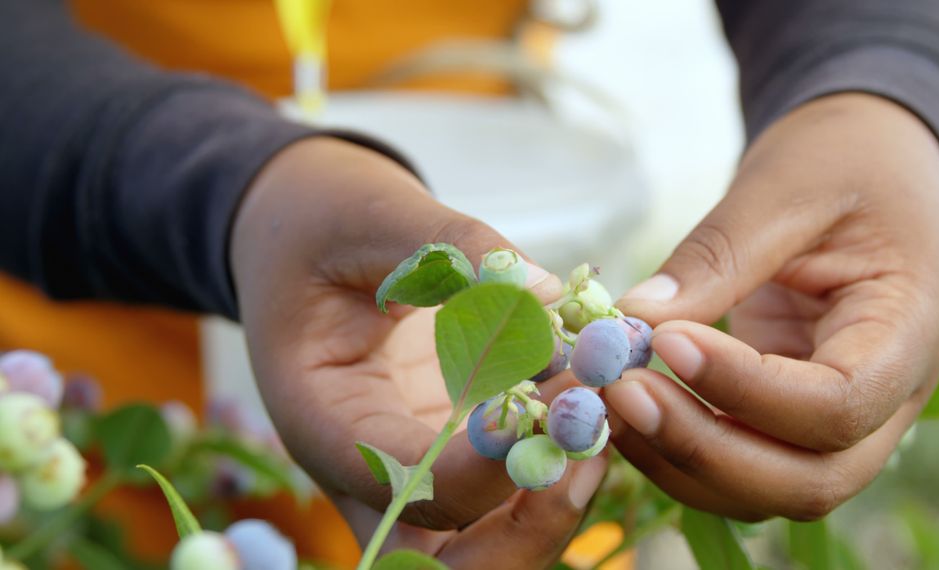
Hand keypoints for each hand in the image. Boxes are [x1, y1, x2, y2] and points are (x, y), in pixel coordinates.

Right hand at [229, 137, 606, 563]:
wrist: (306, 234)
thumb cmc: (324, 220)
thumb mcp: (372, 213)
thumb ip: (455, 245)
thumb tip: (549, 292)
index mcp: (324, 421)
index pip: (405, 487)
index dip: (484, 466)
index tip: (551, 400)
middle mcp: (370, 470)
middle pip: (448, 563)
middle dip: (530, 524)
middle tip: (591, 446)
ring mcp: (418, 470)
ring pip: (490, 545)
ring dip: (560, 498)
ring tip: (610, 412)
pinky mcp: (457, 451)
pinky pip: (514, 495)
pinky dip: (565, 463)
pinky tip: (600, 398)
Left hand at [605, 93, 938, 519]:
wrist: (867, 161)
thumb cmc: (840, 160)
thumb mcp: (784, 187)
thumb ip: (718, 255)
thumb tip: (633, 318)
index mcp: (909, 330)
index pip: (839, 403)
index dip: (746, 390)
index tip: (667, 342)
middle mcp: (890, 396)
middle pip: (812, 478)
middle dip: (707, 447)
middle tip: (622, 393)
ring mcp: (845, 418)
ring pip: (773, 490)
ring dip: (685, 463)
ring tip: (611, 405)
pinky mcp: (793, 416)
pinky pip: (746, 464)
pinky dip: (683, 454)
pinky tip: (629, 414)